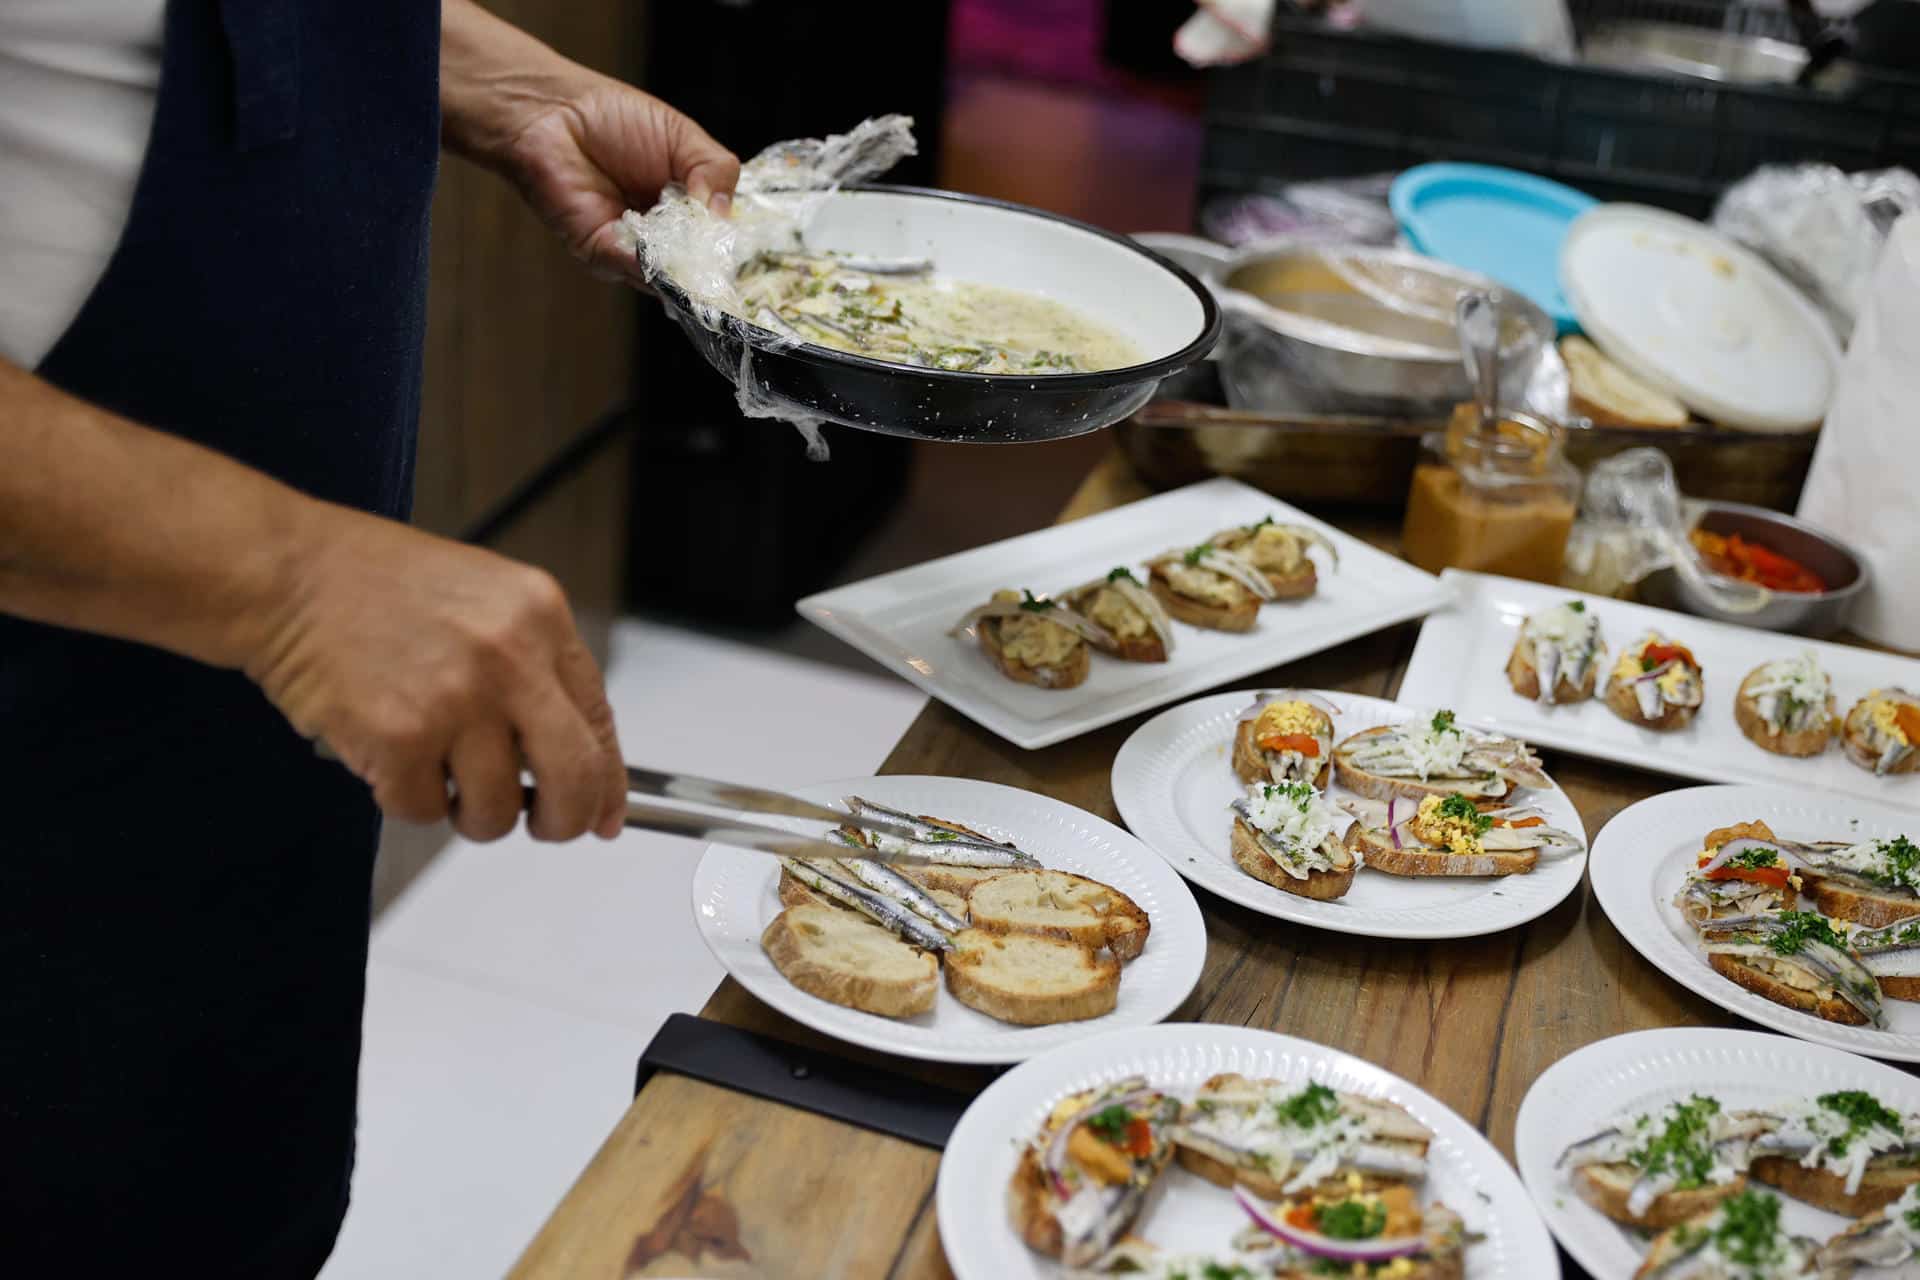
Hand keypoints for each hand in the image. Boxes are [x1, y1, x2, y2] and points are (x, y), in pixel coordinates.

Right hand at [244, 503, 626, 842]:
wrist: (285, 572)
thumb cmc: (373, 584)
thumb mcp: (484, 598)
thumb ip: (533, 667)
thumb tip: (574, 755)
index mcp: (540, 617)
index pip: (600, 719)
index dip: (605, 783)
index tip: (603, 815)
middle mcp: (511, 658)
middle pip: (574, 777)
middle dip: (562, 821)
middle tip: (539, 824)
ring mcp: (457, 700)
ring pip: (496, 809)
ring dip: (468, 811)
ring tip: (435, 770)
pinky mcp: (400, 738)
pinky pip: (423, 810)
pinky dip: (404, 798)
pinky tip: (385, 752)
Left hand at [438, 0, 738, 283]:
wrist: (553, 113)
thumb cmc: (614, 119)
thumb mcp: (684, 138)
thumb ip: (716, 172)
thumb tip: (724, 218)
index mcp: (686, 210)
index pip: (718, 242)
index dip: (731, 246)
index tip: (741, 245)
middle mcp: (662, 238)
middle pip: (699, 268)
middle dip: (711, 262)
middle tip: (719, 248)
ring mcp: (633, 252)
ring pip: (672, 277)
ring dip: (685, 262)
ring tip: (691, 238)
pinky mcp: (602, 255)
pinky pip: (637, 269)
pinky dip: (654, 262)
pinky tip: (662, 242)